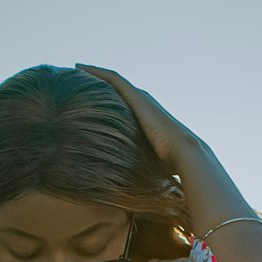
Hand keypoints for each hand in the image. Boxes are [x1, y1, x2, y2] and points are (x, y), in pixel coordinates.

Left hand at [74, 64, 201, 171]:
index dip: (108, 99)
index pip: (124, 104)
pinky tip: (80, 67)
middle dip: (100, 82)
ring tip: (76, 68)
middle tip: (78, 77)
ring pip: (113, 80)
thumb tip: (129, 193)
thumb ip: (138, 169)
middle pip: (118, 88)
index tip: (91, 98)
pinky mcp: (136, 96)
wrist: (185, 154)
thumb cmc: (169, 167)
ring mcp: (140, 98)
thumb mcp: (148, 165)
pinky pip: (112, 79)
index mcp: (147, 118)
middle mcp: (144, 104)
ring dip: (95, 73)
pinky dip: (96, 71)